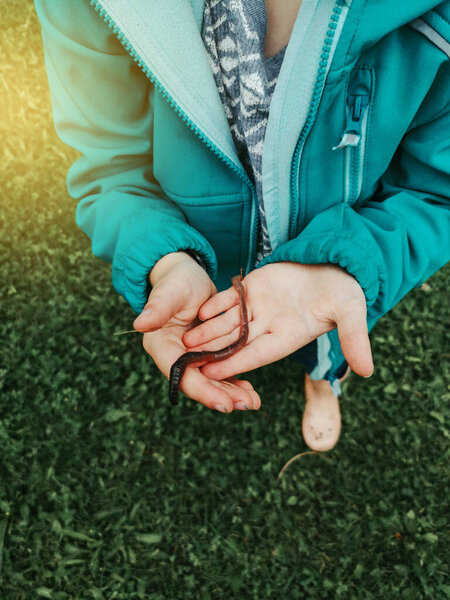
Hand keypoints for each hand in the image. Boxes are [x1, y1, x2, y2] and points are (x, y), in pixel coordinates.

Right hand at [133, 252, 260, 412]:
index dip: (203, 390)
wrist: (187, 276)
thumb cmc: (176, 281)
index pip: (181, 374)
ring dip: (231, 392)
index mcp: (162, 346)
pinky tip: (251, 390)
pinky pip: (220, 370)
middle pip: (198, 383)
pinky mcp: (206, 352)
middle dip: (222, 395)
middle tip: (248, 404)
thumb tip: (140, 323)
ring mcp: (192, 357)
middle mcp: (175, 356)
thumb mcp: (169, 292)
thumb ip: (158, 307)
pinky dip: (234, 380)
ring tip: (253, 402)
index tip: (225, 405)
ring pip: (211, 380)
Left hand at [182, 262, 373, 380]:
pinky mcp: (254, 287)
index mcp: (289, 336)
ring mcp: (260, 306)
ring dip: (209, 330)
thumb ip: (355, 339)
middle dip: (213, 351)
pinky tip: (200, 311)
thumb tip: (367, 371)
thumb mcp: (350, 312)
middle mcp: (270, 325)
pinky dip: (217, 304)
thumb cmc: (345, 290)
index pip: (257, 353)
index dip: (235, 362)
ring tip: (187, 340)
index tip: (211, 372)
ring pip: (229, 322)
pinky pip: (232, 298)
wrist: (337, 263)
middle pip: (237, 341)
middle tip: (188, 360)